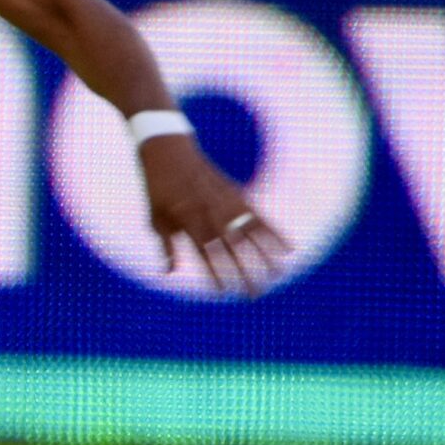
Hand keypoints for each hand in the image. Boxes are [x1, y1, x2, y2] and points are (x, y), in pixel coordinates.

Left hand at [140, 134, 291, 295]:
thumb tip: (168, 272)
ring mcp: (226, 202)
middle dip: (244, 272)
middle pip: (231, 248)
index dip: (215, 272)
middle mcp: (211, 212)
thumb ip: (166, 245)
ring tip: (279, 274)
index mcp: (188, 220)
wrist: (168, 151)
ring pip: (251, 234)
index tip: (224, 291)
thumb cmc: (157, 189)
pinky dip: (274, 233)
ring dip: (266, 255)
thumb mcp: (156, 218)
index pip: (205, 252)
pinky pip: (259, 216)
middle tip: (255, 293)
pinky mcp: (237, 194)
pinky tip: (288, 248)